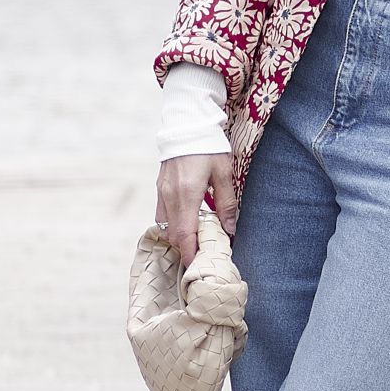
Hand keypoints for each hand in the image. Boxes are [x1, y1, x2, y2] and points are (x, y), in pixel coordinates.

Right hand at [155, 153, 237, 268]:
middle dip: (186, 249)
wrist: (187, 124)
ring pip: (166, 227)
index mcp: (187, 195)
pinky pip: (162, 215)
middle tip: (203, 255)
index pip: (185, 235)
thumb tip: (229, 230)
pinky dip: (172, 225)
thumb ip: (226, 203)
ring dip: (179, 237)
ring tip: (197, 241)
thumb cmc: (209, 147)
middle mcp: (170, 196)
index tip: (198, 267)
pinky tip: (187, 223)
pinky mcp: (159, 187)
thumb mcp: (224, 174)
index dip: (190, 254)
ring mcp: (162, 192)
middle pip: (173, 235)